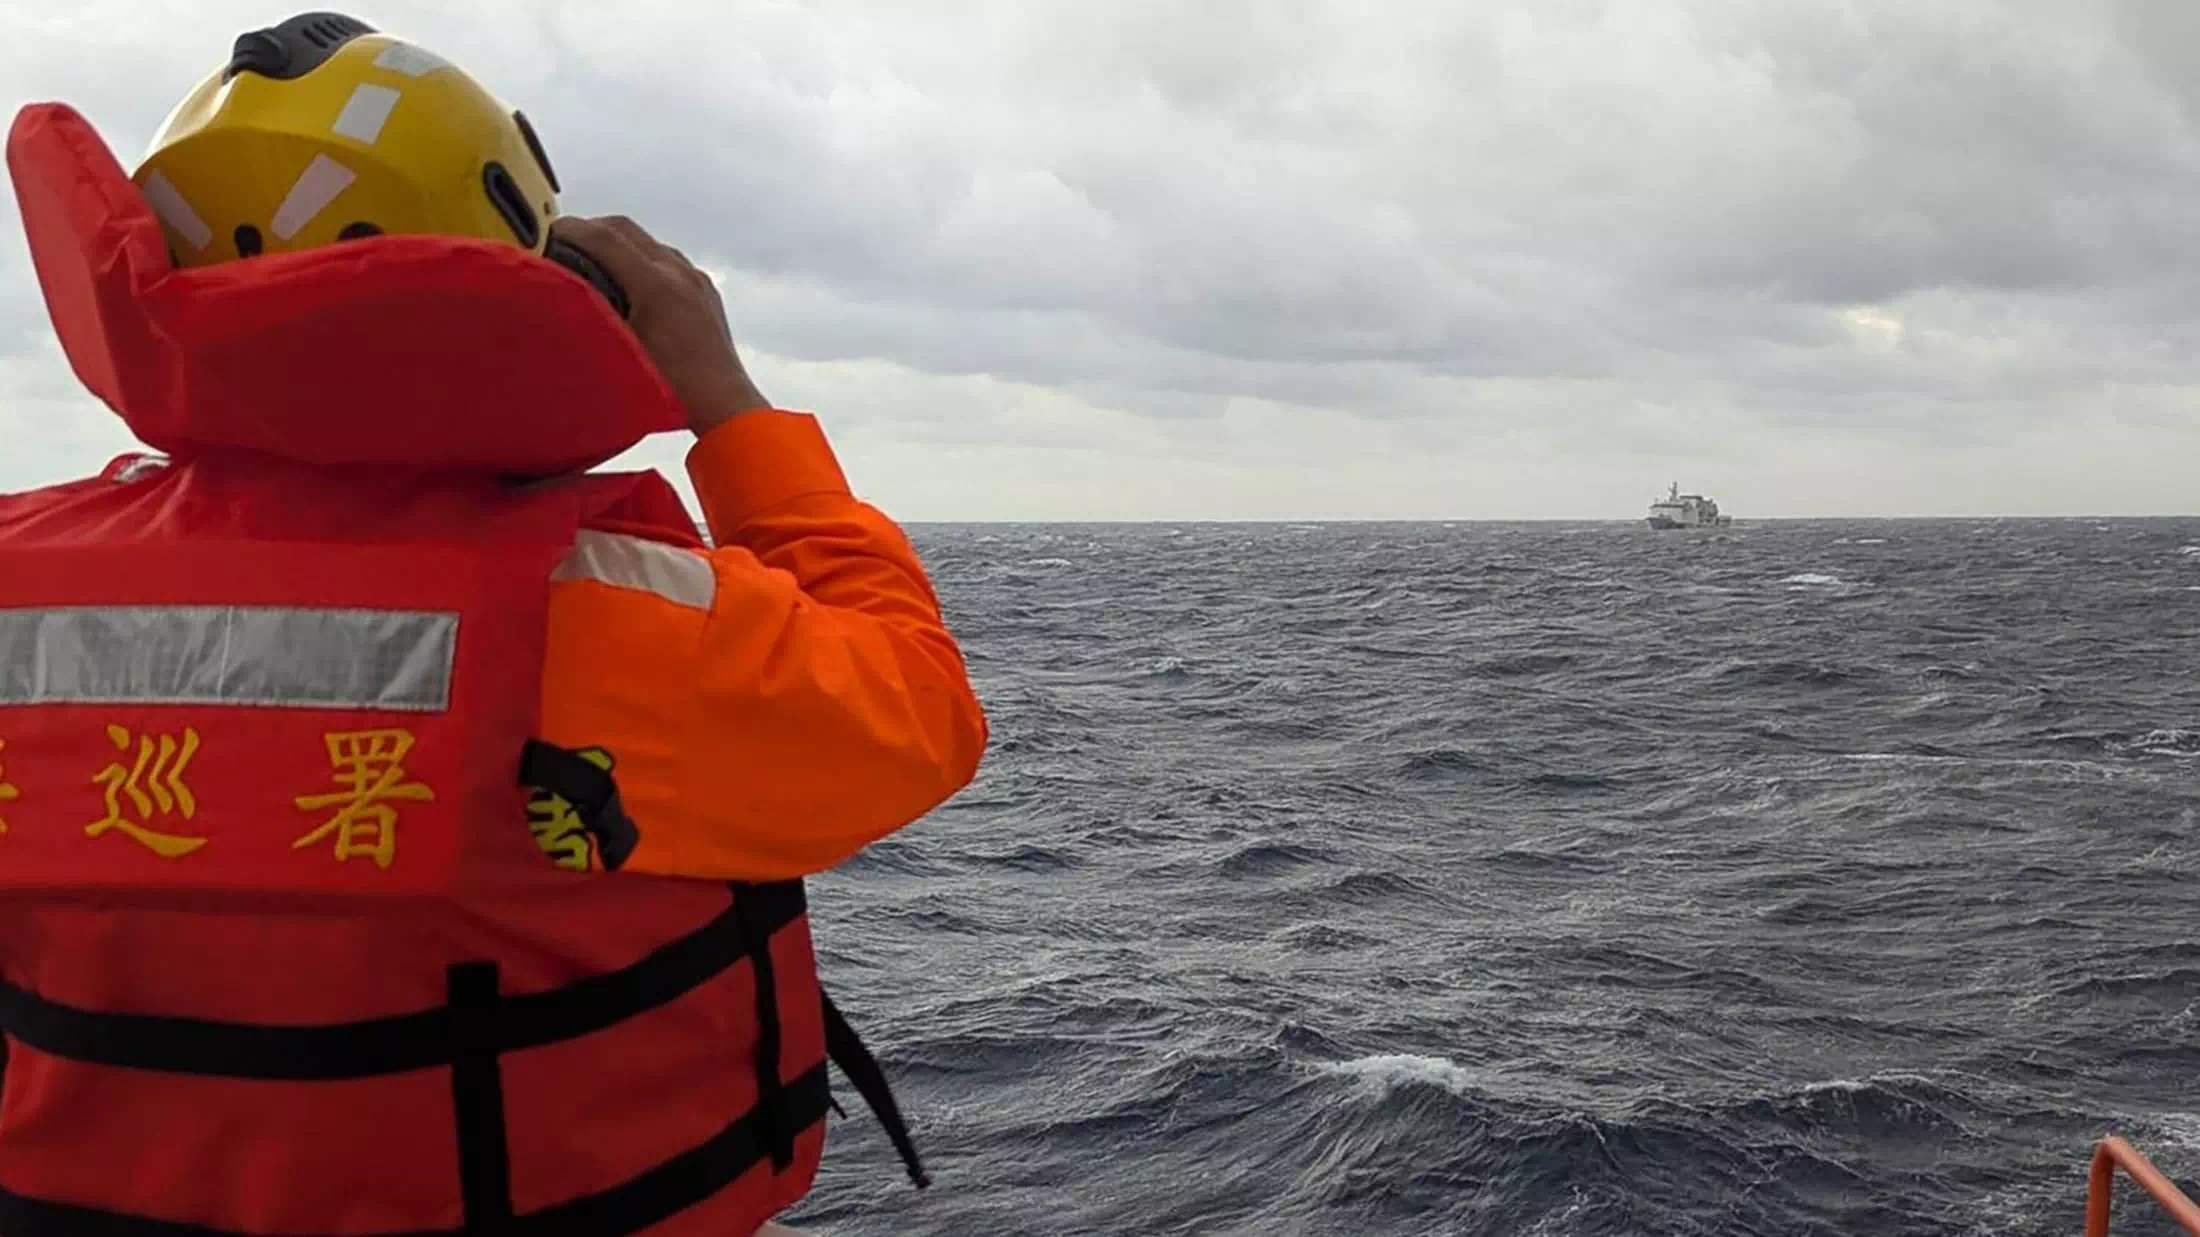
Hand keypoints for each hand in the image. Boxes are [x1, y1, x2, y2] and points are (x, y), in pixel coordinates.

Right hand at [550, 215, 770, 435]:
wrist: (724, 407)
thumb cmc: (673, 390)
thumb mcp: (617, 351)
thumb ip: (589, 316)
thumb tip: (557, 295)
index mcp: (656, 283)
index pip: (604, 237)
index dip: (569, 230)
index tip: (546, 232)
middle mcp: (680, 273)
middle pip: (625, 229)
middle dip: (590, 230)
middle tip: (562, 242)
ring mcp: (696, 280)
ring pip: (647, 243)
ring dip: (616, 244)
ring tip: (590, 261)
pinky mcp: (705, 292)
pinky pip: (668, 261)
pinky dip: (641, 260)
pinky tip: (628, 283)